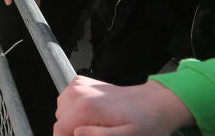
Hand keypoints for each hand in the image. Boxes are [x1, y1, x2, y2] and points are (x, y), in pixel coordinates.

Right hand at [54, 76, 193, 135]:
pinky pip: (66, 103)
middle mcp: (78, 93)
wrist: (154, 102)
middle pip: (60, 122)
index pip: (59, 130)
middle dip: (72, 134)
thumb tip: (76, 133)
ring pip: (62, 113)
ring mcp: (78, 86)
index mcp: (86, 107)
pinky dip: (74, 113)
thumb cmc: (145, 123)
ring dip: (73, 124)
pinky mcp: (80, 83)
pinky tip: (91, 117)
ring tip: (95, 128)